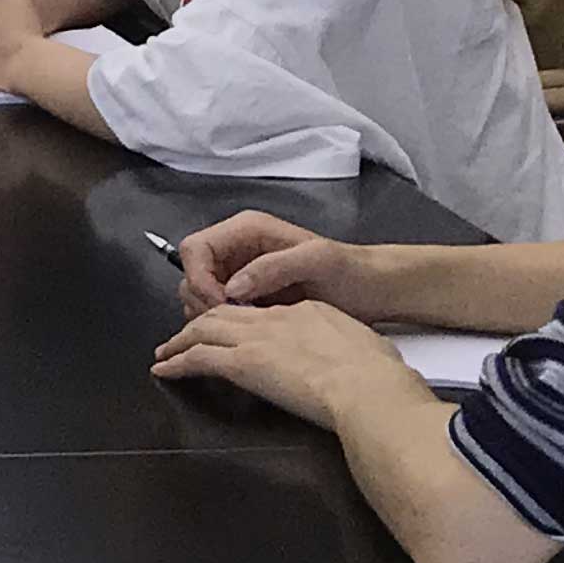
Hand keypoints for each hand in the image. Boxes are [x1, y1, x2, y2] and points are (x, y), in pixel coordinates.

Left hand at [150, 299, 416, 430]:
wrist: (367, 388)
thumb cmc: (376, 375)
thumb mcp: (362, 346)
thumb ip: (340, 346)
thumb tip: (338, 360)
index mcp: (307, 312)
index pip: (264, 313)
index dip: (243, 319)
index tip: (233, 331)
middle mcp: (276, 319)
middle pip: (226, 313)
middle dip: (201, 322)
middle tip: (184, 335)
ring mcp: (256, 339)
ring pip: (204, 330)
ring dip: (181, 340)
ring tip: (166, 352)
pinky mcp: (243, 363)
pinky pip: (197, 358)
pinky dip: (176, 362)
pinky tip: (163, 369)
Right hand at [174, 210, 363, 318]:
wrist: (372, 290)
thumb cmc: (349, 270)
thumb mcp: (316, 260)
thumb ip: (272, 267)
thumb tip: (232, 288)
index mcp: (246, 230)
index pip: (195, 248)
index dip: (199, 277)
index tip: (221, 306)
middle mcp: (236, 249)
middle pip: (191, 272)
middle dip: (203, 299)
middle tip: (233, 321)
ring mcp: (239, 273)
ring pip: (198, 293)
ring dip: (210, 313)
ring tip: (242, 328)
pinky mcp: (246, 296)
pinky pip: (217, 309)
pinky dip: (222, 323)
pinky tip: (247, 332)